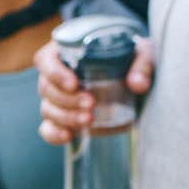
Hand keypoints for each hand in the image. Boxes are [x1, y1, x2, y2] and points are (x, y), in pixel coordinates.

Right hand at [36, 37, 154, 144]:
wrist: (133, 72)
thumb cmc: (131, 56)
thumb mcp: (140, 52)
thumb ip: (142, 64)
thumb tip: (138, 84)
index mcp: (66, 52)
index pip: (46, 61)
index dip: (55, 73)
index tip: (74, 84)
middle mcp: (56, 75)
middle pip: (46, 88)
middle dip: (67, 99)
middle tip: (91, 103)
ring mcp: (57, 98)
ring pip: (47, 109)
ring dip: (66, 116)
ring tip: (89, 120)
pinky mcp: (62, 117)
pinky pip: (47, 128)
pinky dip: (53, 134)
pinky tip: (68, 136)